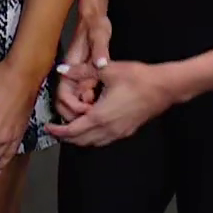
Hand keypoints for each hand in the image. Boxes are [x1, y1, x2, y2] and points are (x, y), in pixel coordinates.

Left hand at [44, 60, 176, 146]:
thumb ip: (82, 71)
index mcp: (99, 116)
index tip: (48, 127)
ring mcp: (118, 132)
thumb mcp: (107, 70)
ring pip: (93, 142)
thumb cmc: (137, 78)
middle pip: (80, 141)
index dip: (58, 131)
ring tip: (71, 127)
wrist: (164, 88)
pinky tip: (91, 125)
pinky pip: (103, 139)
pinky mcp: (127, 131)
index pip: (72, 131)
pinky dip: (92, 136)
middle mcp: (107, 129)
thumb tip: (62, 70)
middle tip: (56, 129)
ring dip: (79, 137)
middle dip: (66, 136)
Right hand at [54, 9, 111, 119]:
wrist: (94, 18)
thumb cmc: (94, 25)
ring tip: (98, 114)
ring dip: (83, 111)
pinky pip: (83, 95)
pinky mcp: (85, 75)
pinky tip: (102, 104)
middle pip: (64, 103)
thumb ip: (99, 50)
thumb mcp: (99, 35)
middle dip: (75, 114)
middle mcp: (71, 73)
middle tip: (91, 118)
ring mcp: (77, 75)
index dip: (73, 106)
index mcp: (71, 65)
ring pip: (74, 101)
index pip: (63, 94)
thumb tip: (100, 63)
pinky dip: (90, 104)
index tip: (87, 109)